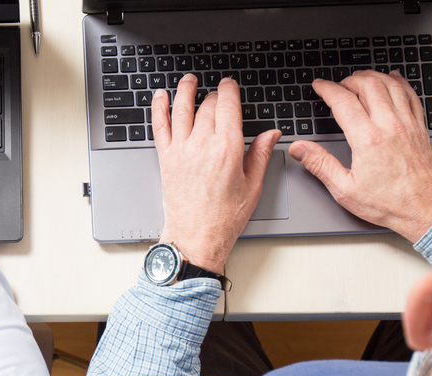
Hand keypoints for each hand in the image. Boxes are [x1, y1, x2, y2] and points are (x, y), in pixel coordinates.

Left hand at [152, 75, 280, 272]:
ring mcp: (181, 150)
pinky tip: (160, 96)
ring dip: (185, 90)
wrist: (196, 238)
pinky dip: (158, 108)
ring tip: (189, 80)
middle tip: (217, 95)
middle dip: (213, 95)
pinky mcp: (166, 159)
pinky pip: (159, 126)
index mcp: (228, 149)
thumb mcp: (253, 186)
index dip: (229, 89)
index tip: (230, 85)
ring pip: (182, 108)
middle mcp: (203, 145)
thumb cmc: (224, 219)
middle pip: (207, 105)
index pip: (228, 105)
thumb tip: (272, 134)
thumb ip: (261, 155)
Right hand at [288, 70, 431, 242]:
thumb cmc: (388, 203)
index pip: (344, 101)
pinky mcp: (419, 128)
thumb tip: (299, 149)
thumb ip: (320, 165)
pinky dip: (399, 82)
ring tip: (359, 79)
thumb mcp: (345, 190)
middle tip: (338, 85)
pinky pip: (411, 94)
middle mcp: (389, 126)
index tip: (319, 86)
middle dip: (349, 80)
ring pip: (390, 85)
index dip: (328, 89)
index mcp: (368, 139)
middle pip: (368, 85)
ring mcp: (407, 124)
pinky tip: (392, 79)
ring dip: (372, 77)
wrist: (424, 209)